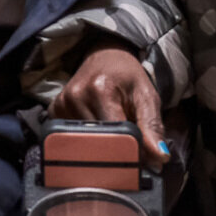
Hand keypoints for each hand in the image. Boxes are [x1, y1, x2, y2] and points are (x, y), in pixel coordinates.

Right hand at [52, 45, 168, 164]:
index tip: (138, 159)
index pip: (115, 137)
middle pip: (97, 143)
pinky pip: (70, 138)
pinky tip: (94, 127)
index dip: (128, 151)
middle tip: (126, 148)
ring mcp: (62, 103)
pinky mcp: (55, 109)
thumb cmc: (128, 77)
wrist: (105, 56)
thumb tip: (159, 158)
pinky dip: (85, 140)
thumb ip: (153, 127)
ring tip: (110, 132)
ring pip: (83, 144)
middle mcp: (76, 96)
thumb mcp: (146, 96)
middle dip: (113, 152)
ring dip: (100, 145)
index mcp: (101, 90)